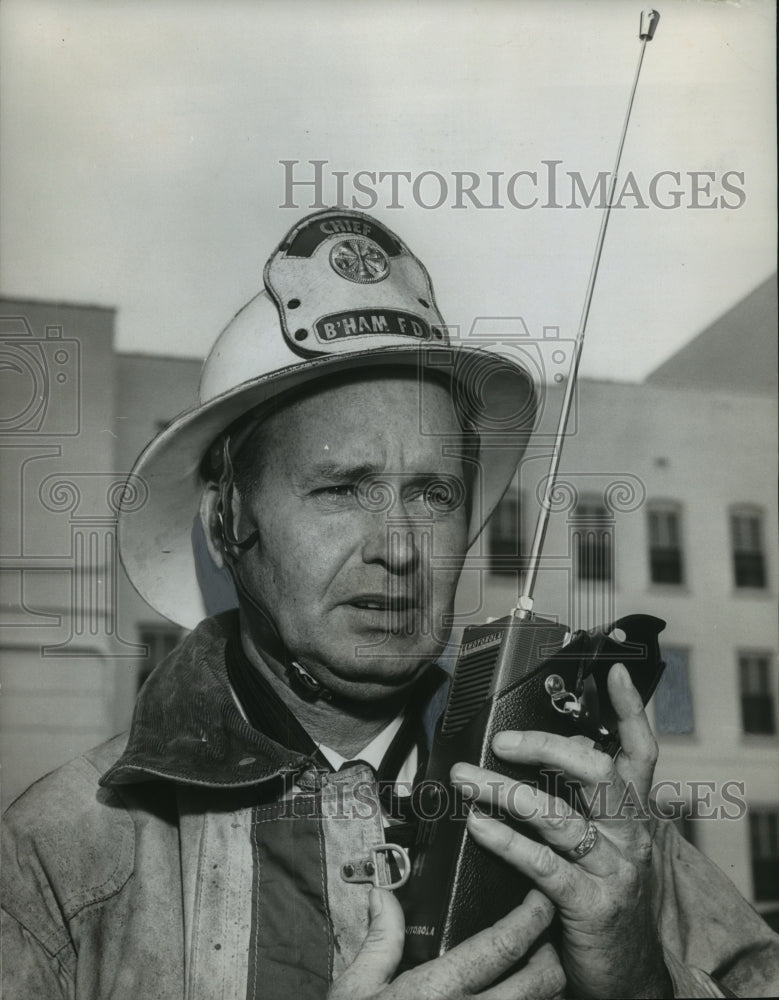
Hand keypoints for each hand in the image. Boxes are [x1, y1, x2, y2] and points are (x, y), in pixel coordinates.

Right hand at [328, 886, 565, 999]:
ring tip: (536, 976)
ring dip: (546, 992)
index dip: (530, 918)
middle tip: (545, 939)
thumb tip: (383, 896)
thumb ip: (379, 941)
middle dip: (551, 955)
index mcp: (438, 991)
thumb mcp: (354, 989)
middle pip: (539, 982)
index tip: (539, 899)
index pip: (501, 947)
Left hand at [451, 662, 672, 998]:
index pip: (640, 753)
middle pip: (597, 771)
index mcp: (633, 817)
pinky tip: (478, 824)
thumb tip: (553, 751)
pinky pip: (542, 863)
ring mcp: (613, 870)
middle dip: (546, 748)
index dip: (630, 710)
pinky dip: (506, 840)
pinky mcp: (590, 905)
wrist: (630, 980)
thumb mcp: (607, 847)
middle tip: (500, 740)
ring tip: (466, 777)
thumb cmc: (607, 902)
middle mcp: (629, 836)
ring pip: (559, 815)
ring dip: (505, 791)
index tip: (610, 671)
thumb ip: (587, 802)